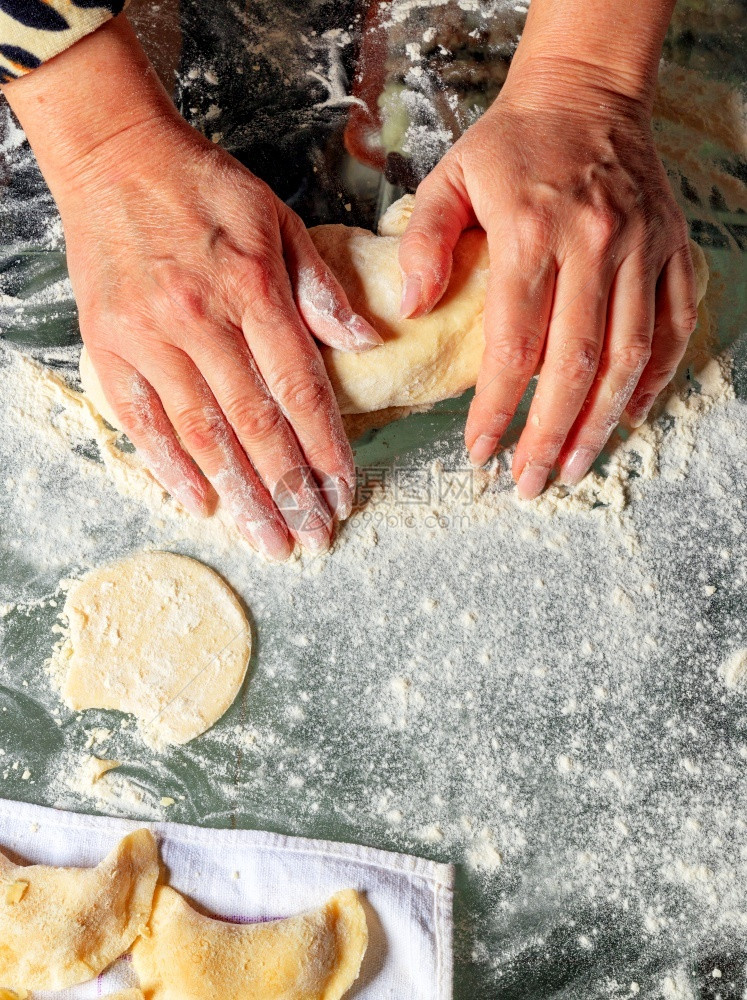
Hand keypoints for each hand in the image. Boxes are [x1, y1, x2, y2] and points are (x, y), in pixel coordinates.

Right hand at [62, 118, 381, 557]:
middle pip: (255, 424)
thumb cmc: (202, 186)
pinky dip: (172, 466)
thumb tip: (368, 345)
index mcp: (253, 288)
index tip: (344, 491)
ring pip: (203, 433)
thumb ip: (321, 288)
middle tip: (312, 537)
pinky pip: (143, 420)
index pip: (298, 387)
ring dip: (241, 494)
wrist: (113, 156)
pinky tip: (203, 503)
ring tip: (268, 538)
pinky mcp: (109, 346)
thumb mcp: (278, 219)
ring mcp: (150, 337)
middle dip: (289, 488)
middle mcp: (202, 319)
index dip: (325, 446)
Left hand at [398, 59, 697, 498]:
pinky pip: (672, 325)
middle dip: (550, 434)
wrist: (588, 92)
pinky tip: (628, 415)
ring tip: (576, 468)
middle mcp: (593, 245)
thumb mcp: (450, 177)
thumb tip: (413, 309)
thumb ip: (426, 243)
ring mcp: (640, 249)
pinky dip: (655, 376)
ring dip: (600, 421)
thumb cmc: (512, 142)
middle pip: (574, 364)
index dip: (496, 407)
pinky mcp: (671, 249)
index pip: (512, 344)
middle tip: (531, 483)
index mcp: (530, 232)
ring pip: (628, 355)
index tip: (480, 452)